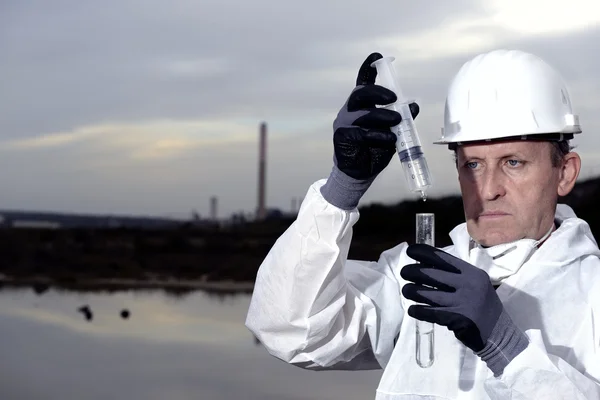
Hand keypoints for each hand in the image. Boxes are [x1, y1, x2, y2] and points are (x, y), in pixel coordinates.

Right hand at [333, 52, 419, 180]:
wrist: (359, 172)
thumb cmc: (374, 149)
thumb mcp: (391, 131)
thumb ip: (401, 118)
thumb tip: (413, 106)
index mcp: (361, 106)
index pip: (363, 83)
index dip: (368, 68)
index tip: (377, 57)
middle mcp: (350, 110)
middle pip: (361, 94)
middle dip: (378, 93)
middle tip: (394, 98)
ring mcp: (344, 123)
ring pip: (363, 113)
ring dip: (382, 116)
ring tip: (397, 121)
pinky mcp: (342, 137)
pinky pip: (361, 133)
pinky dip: (378, 135)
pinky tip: (390, 139)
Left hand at [401, 243, 503, 351]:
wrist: (500, 335)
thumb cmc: (484, 308)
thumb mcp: (476, 285)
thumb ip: (456, 276)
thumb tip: (426, 266)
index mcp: (472, 273)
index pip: (444, 259)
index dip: (424, 253)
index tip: (410, 251)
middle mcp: (469, 285)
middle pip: (433, 275)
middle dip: (413, 272)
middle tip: (404, 273)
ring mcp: (464, 302)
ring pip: (429, 294)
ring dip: (412, 291)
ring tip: (406, 290)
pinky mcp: (458, 319)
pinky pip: (432, 313)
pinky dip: (419, 311)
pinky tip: (412, 310)